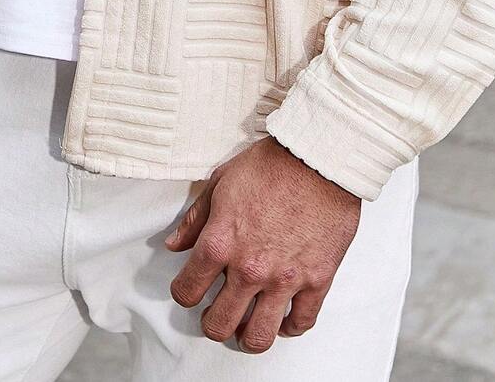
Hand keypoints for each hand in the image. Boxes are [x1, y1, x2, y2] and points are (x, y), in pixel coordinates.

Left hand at [164, 136, 360, 353]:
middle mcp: (249, 268)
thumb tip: (176, 244)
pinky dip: (290, 327)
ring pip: (258, 336)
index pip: (187, 291)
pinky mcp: (316, 280)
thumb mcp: (221, 182)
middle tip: (216, 314)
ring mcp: (284, 278)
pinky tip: (284, 318)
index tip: (189, 290)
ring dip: (247, 336)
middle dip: (212, 323)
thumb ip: (196, 219)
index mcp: (220, 242)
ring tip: (246, 327)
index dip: (183, 293)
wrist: (318, 158)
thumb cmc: (272, 164)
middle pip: (218, 324)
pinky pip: (301, 322)